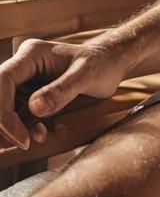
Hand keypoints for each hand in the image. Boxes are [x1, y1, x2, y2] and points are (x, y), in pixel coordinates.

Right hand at [0, 38, 125, 150]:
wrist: (111, 64)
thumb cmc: (102, 64)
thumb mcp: (87, 76)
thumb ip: (63, 90)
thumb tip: (34, 108)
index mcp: (32, 54)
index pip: (3, 80)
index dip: (3, 111)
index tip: (21, 136)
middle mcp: (23, 66)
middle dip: (7, 123)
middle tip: (25, 143)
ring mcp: (25, 81)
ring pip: (6, 109)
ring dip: (18, 128)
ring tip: (42, 136)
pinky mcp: (30, 95)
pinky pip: (19, 115)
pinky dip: (28, 128)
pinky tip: (47, 132)